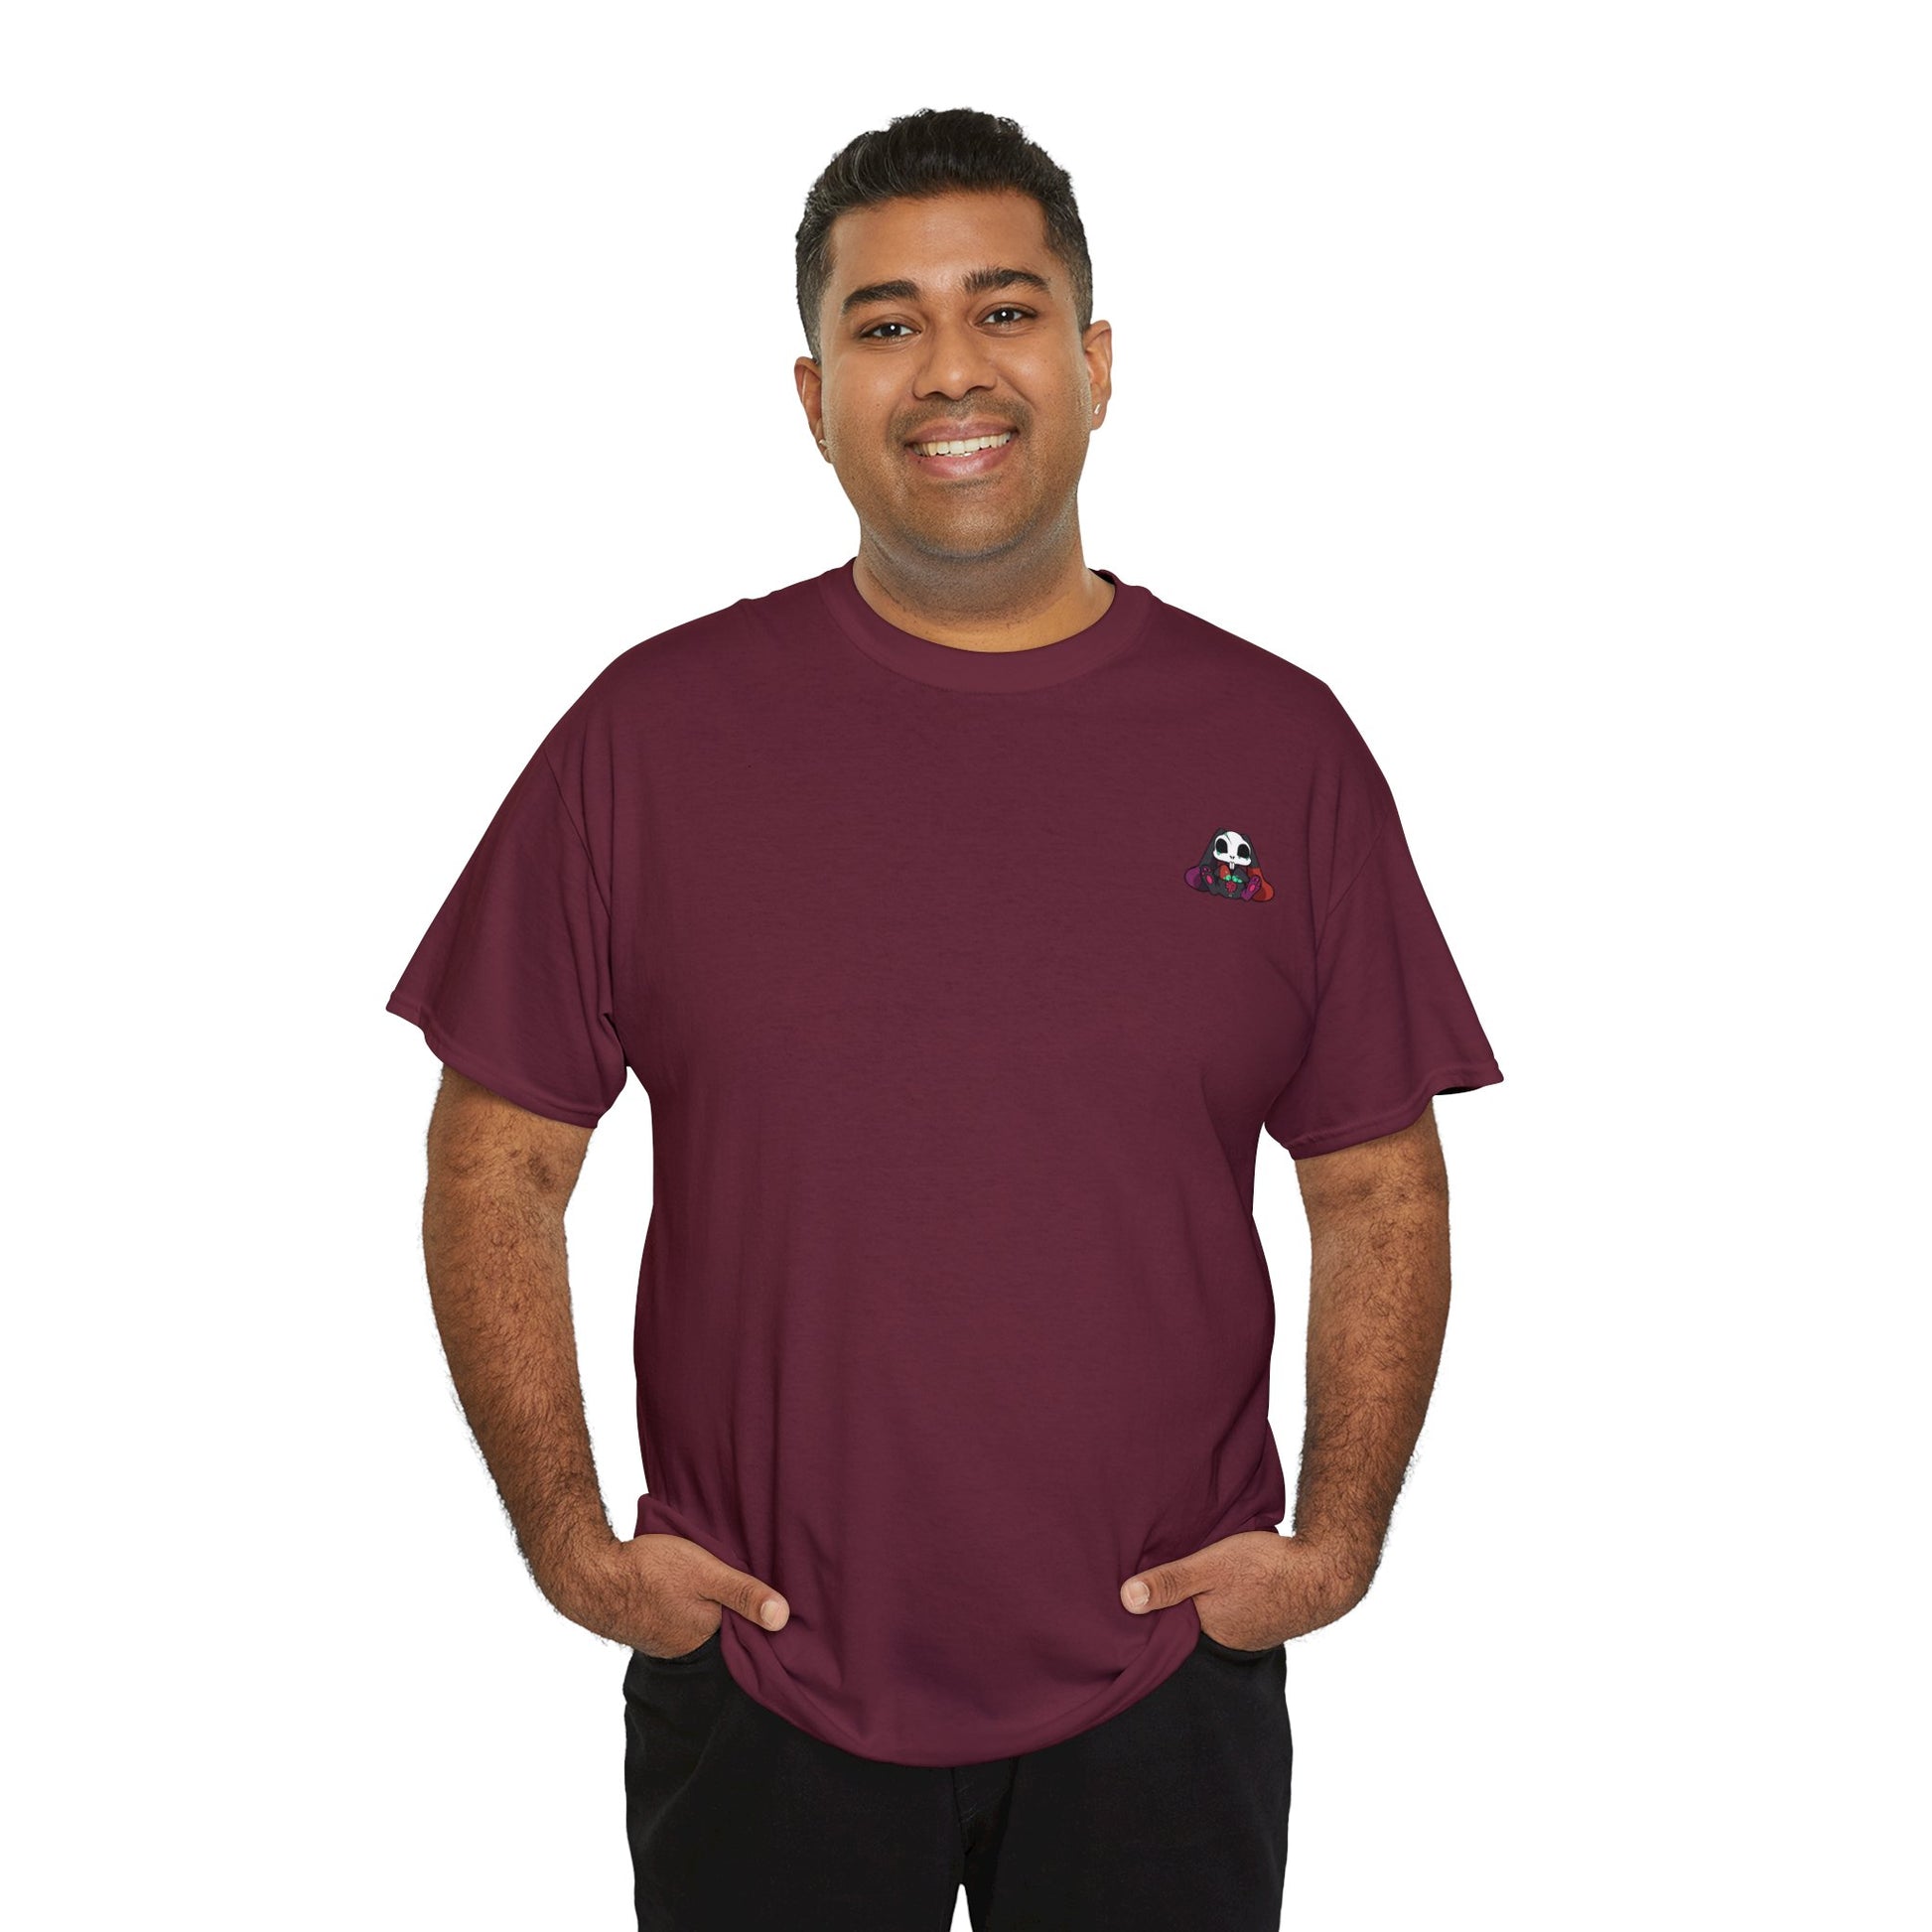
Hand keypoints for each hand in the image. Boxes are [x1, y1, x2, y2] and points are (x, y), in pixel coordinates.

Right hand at [542, 1529, 790, 1658]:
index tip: (771, 1597)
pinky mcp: (645, 1624)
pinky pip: (673, 1617)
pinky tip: (680, 1588)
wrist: (591, 1575)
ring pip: (695, 1621)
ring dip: (702, 1605)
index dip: (754, 1614)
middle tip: (739, 1583)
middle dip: (729, 1610)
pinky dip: (681, 1604)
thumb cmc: (650, 1571)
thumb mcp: (706, 1573)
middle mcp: (684, 1646)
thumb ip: (743, 1593)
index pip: (742, 1632)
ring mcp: (662, 1638)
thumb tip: (784, 1618)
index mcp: (705, 1637)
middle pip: (719, 1627)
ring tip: (711, 1584)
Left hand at [1119, 1531, 1372, 1648]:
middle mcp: (1224, 1641)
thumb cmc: (1266, 1568)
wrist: (1325, 1572)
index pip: (1164, 1631)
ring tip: (1178, 1584)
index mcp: (1206, 1632)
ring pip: (1208, 1618)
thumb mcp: (1209, 1566)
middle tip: (1146, 1589)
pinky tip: (1218, 1584)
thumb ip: (1170, 1582)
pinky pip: (1229, 1612)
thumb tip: (1126, 1600)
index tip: (1123, 1603)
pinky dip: (1220, 1600)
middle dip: (1169, 1611)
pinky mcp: (1260, 1619)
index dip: (1147, 1616)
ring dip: (1197, 1603)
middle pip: (1185, 1626)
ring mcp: (1245, 1632)